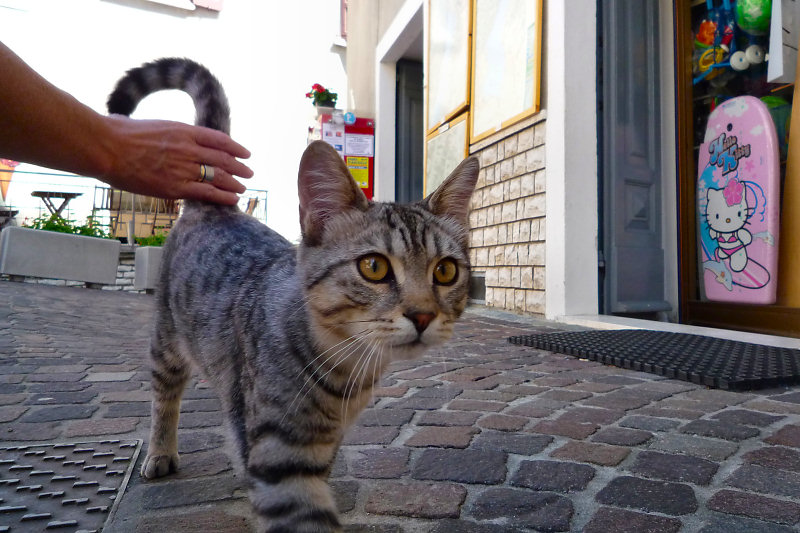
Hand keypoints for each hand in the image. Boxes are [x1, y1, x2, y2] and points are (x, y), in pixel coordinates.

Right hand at [101, 115, 253, 204]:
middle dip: (240, 167)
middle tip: (249, 172)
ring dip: (235, 183)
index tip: (245, 153)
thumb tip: (162, 133)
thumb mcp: (152, 125)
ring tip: (243, 188)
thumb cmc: (119, 133)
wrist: (106, 147)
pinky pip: (207, 193)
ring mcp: (184, 168)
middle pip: (224, 159)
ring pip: (219, 177)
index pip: (219, 139)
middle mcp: (189, 149)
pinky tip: (233, 199)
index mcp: (184, 130)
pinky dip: (223, 197)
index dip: (236, 148)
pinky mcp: (176, 187)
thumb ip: (167, 133)